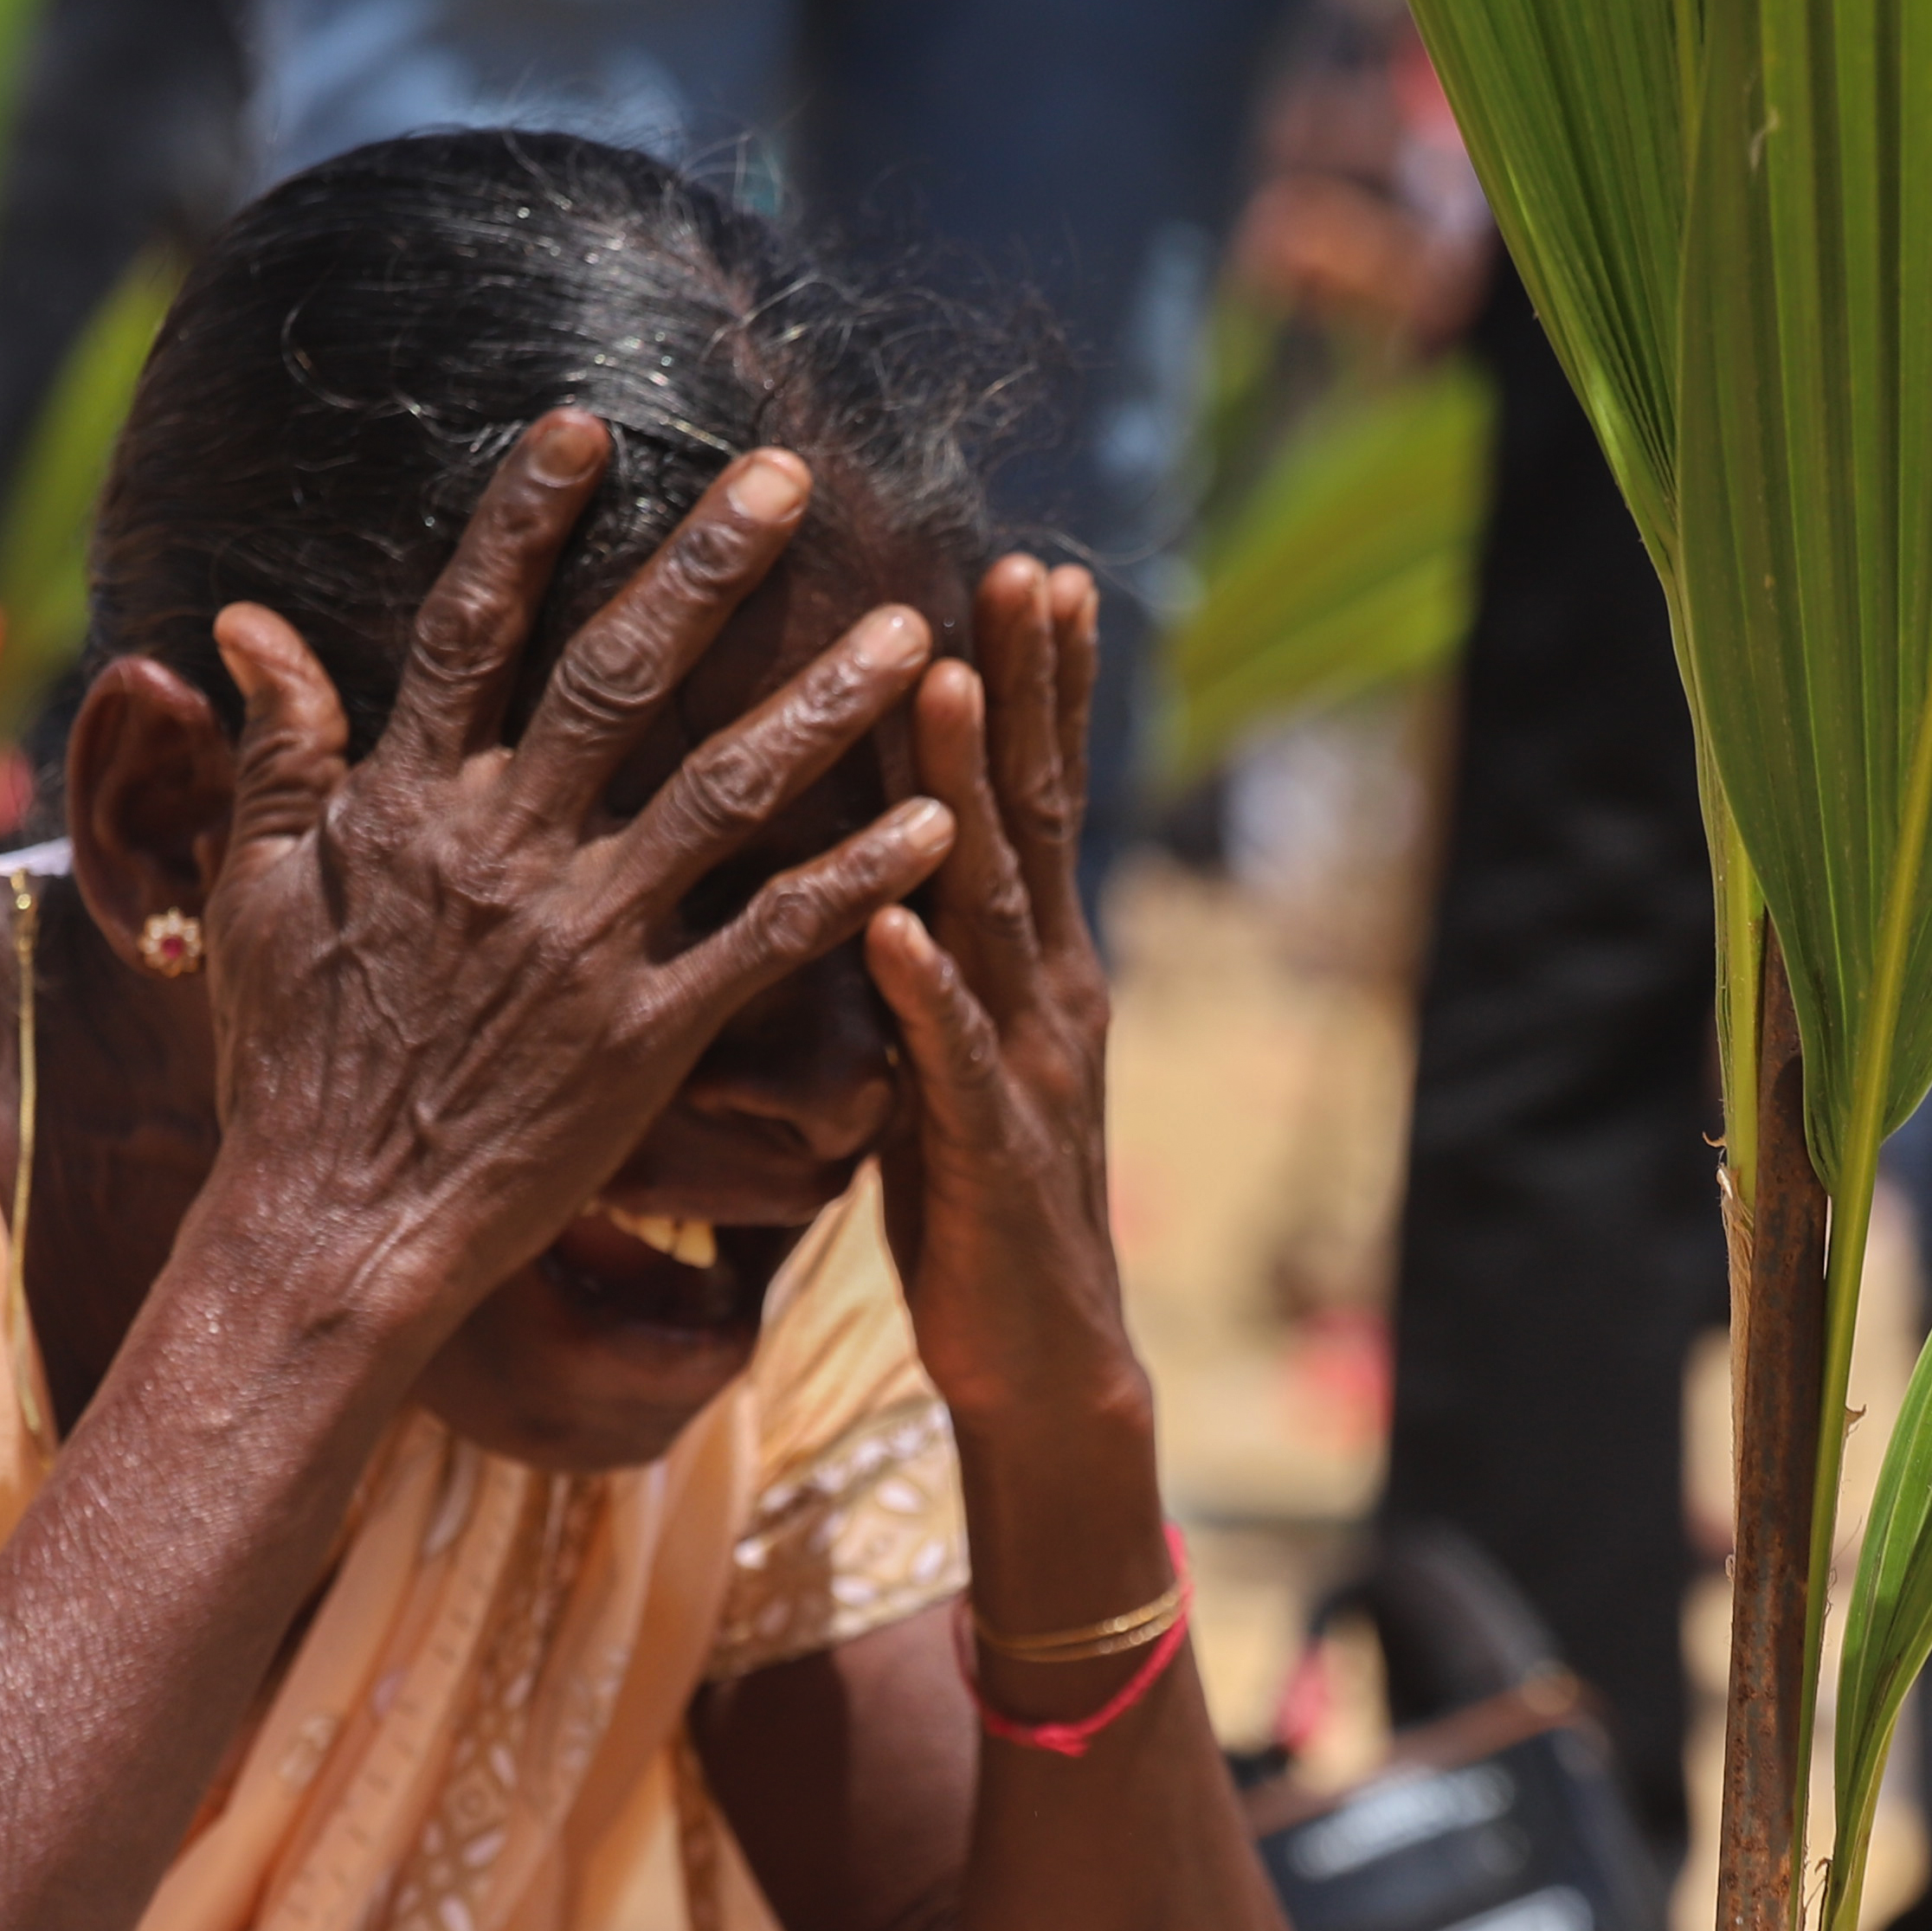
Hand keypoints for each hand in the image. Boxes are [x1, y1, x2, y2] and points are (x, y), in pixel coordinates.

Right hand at [192, 417, 954, 1335]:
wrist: (332, 1228)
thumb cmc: (287, 1063)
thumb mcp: (254, 892)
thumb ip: (275, 750)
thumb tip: (246, 622)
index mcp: (408, 804)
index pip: (474, 627)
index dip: (528, 521)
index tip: (589, 428)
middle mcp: (507, 851)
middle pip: (621, 676)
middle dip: (709, 565)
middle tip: (787, 476)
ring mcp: (587, 941)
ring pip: (723, 793)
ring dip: (824, 707)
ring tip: (913, 633)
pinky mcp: (650, 1034)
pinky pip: (771, 941)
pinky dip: (855, 881)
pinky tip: (937, 824)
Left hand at [862, 557, 1142, 1434]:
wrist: (1045, 1362)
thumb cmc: (978, 1207)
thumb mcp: (955, 1054)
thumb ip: (939, 955)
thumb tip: (884, 856)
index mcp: (1035, 965)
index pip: (1040, 796)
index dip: (1041, 684)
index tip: (1033, 569)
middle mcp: (1047, 991)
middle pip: (1035, 813)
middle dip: (1027, 687)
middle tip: (1020, 568)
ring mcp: (1025, 1065)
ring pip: (993, 904)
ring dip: (963, 792)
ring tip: (938, 683)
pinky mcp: (986, 1150)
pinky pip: (948, 1053)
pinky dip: (924, 984)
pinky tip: (893, 918)